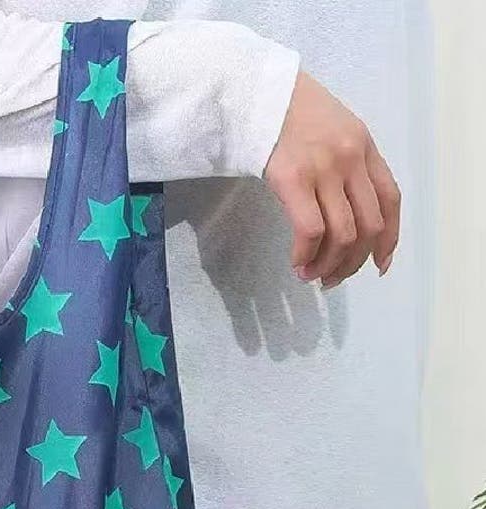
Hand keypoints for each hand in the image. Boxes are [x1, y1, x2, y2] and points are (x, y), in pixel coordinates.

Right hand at [264, 71, 399, 287]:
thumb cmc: (288, 113)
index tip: (378, 265)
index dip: (389, 240)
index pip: (391, 201)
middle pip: (369, 226)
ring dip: (328, 265)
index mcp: (365, 147)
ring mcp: (323, 169)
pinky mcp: (292, 180)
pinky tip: (296, 262)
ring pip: (342, 234)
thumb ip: (347, 164)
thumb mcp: (334, 131)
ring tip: (311, 275)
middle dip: (354, 262)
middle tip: (333, 278)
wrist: (255, 91)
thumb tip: (347, 212)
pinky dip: (306, 254)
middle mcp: (351, 159)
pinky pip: (310, 230)